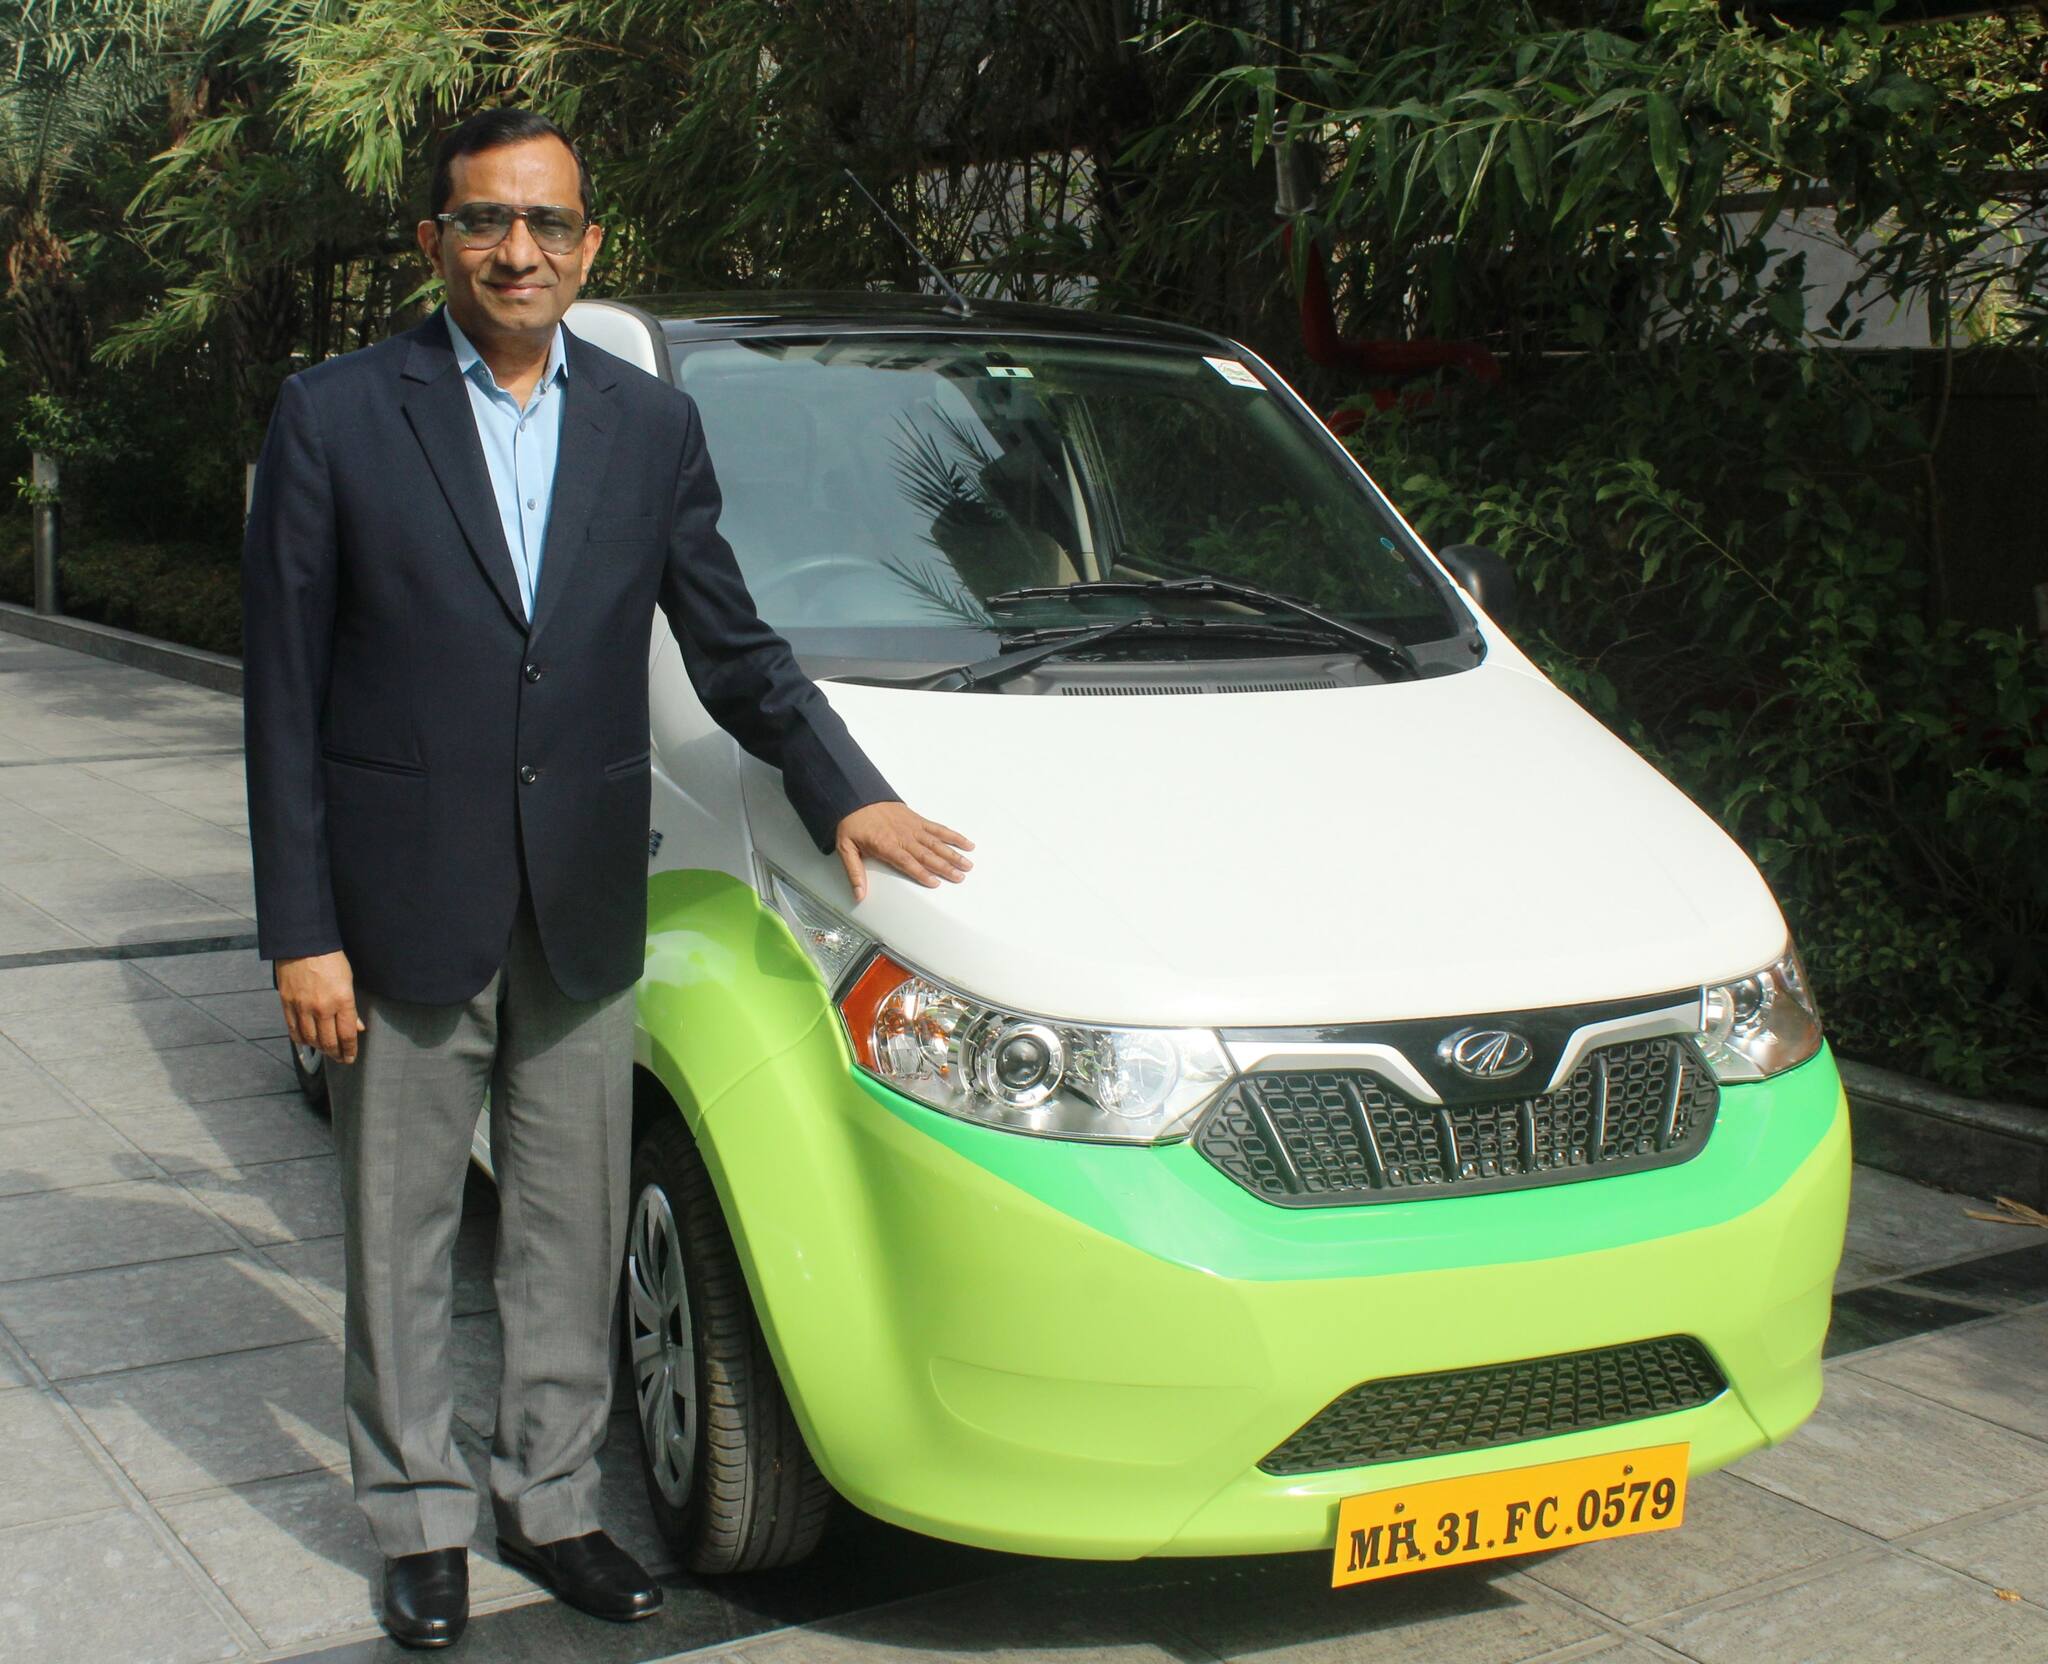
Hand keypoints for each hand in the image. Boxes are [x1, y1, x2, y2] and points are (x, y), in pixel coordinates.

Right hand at [276, 950, 364, 1064]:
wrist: (303, 943)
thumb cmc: (330, 959)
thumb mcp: (348, 981)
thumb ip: (352, 1008)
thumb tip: (358, 1027)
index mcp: (342, 1000)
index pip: (347, 1035)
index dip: (350, 1050)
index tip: (351, 1057)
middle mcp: (322, 1007)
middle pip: (329, 1041)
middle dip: (336, 1054)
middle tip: (340, 1058)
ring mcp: (303, 1007)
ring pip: (311, 1039)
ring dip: (320, 1049)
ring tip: (326, 1051)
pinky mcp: (287, 1004)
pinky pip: (294, 1030)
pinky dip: (301, 1040)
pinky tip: (307, 1042)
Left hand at [834, 801, 974, 902]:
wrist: (857, 796)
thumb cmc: (853, 824)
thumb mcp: (846, 849)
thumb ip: (854, 873)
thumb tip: (859, 895)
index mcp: (886, 845)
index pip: (907, 862)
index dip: (921, 873)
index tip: (935, 882)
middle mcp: (903, 837)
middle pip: (927, 854)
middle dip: (945, 867)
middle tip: (960, 877)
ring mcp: (913, 828)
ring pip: (937, 842)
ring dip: (953, 854)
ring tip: (967, 864)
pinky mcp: (918, 820)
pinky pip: (938, 828)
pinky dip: (952, 836)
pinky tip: (966, 843)